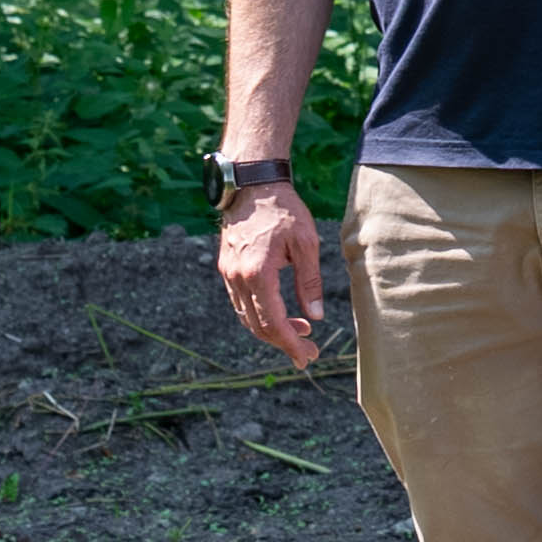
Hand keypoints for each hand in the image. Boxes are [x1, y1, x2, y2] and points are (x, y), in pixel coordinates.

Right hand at [216, 182, 327, 366]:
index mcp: (258, 274)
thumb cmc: (283, 209)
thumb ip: (309, 282)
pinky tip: (279, 312)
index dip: (291, 345)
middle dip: (283, 343)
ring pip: (246, 317)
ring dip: (271, 330)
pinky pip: (240, 302)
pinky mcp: (226, 267)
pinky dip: (259, 314)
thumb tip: (315, 316)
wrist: (252, 183)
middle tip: (308, 351)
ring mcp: (228, 273)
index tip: (307, 358)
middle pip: (257, 326)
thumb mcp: (306, 244)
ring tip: (300, 330)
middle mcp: (237, 278)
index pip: (273, 323)